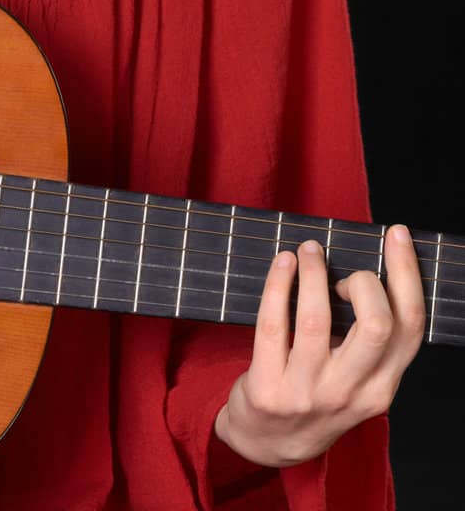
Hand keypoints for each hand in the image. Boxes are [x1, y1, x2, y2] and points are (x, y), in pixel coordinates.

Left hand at [213, 227, 426, 467]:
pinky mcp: (268, 389)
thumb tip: (371, 265)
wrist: (269, 443)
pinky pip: (273, 324)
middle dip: (364, 281)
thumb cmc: (319, 394)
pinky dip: (278, 283)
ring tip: (308, 250)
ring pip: (317, 320)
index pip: (409, 328)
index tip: (397, 236)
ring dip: (313, 272)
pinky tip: (283, 263)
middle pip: (376, 325)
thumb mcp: (358, 380)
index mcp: (382, 387)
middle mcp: (350, 393)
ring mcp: (307, 393)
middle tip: (344, 271)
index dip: (406, 275)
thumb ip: (370, 340)